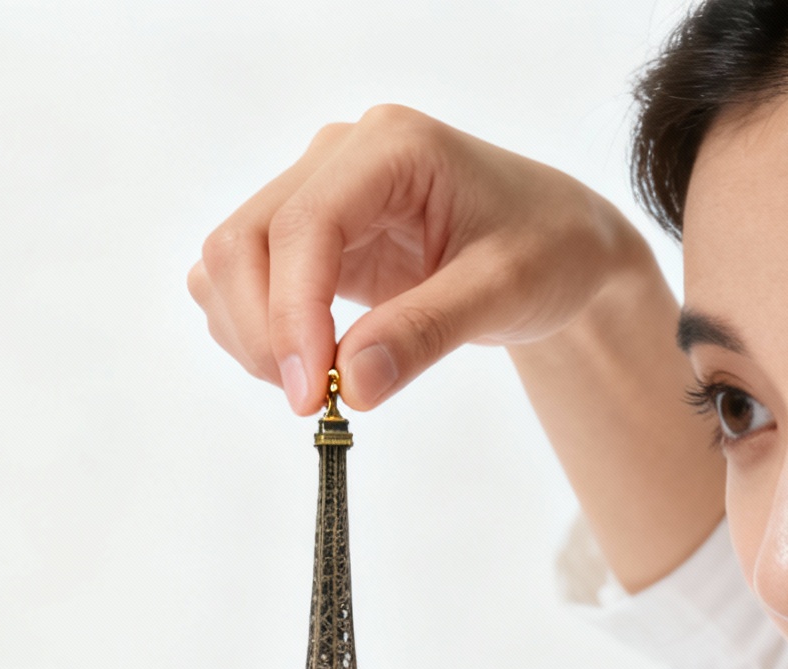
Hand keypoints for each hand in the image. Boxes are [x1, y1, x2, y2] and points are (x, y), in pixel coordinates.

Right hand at [188, 104, 650, 414]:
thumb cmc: (547, 250)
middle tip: (314, 403)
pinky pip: (243, 278)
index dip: (292, 314)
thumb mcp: (506, 292)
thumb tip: (352, 386)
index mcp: (393, 147)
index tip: (312, 393)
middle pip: (245, 240)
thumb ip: (426, 333)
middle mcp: (339, 155)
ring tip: (319, 384)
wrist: (558, 244)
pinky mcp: (306, 231)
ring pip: (229, 261)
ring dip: (251, 335)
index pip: (305, 225)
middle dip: (264, 332)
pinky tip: (309, 360)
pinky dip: (255, 329)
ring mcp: (315, 189)